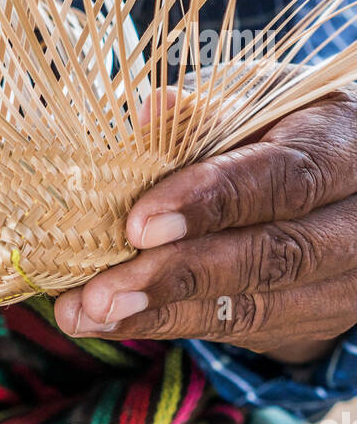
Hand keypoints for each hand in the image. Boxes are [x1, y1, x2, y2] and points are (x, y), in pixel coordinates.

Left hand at [54, 91, 356, 363]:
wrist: (339, 177)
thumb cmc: (282, 122)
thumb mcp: (256, 97)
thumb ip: (208, 109)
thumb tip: (154, 109)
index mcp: (341, 143)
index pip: (282, 178)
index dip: (210, 201)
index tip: (139, 224)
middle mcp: (355, 219)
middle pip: (272, 255)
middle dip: (179, 275)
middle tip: (101, 290)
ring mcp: (344, 277)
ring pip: (258, 305)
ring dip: (165, 314)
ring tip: (92, 312)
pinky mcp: (318, 315)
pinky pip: (245, 327)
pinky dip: (174, 324)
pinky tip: (116, 319)